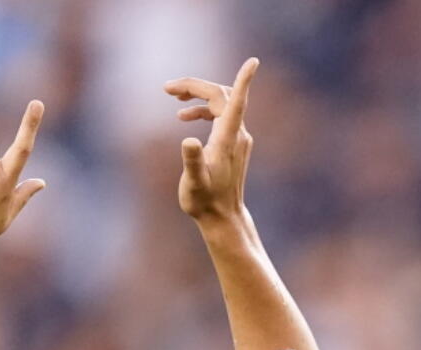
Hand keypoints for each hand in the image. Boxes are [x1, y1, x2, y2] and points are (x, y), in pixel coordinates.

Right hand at [165, 58, 258, 221]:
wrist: (222, 217)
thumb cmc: (205, 202)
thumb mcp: (193, 183)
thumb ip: (191, 160)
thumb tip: (188, 139)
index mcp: (227, 138)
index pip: (235, 102)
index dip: (244, 80)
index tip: (253, 61)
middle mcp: (237, 134)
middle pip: (221, 96)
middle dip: (196, 86)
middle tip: (168, 88)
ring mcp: (237, 138)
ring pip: (221, 103)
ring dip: (198, 97)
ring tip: (173, 98)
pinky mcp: (233, 143)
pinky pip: (221, 115)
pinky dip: (203, 110)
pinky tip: (184, 119)